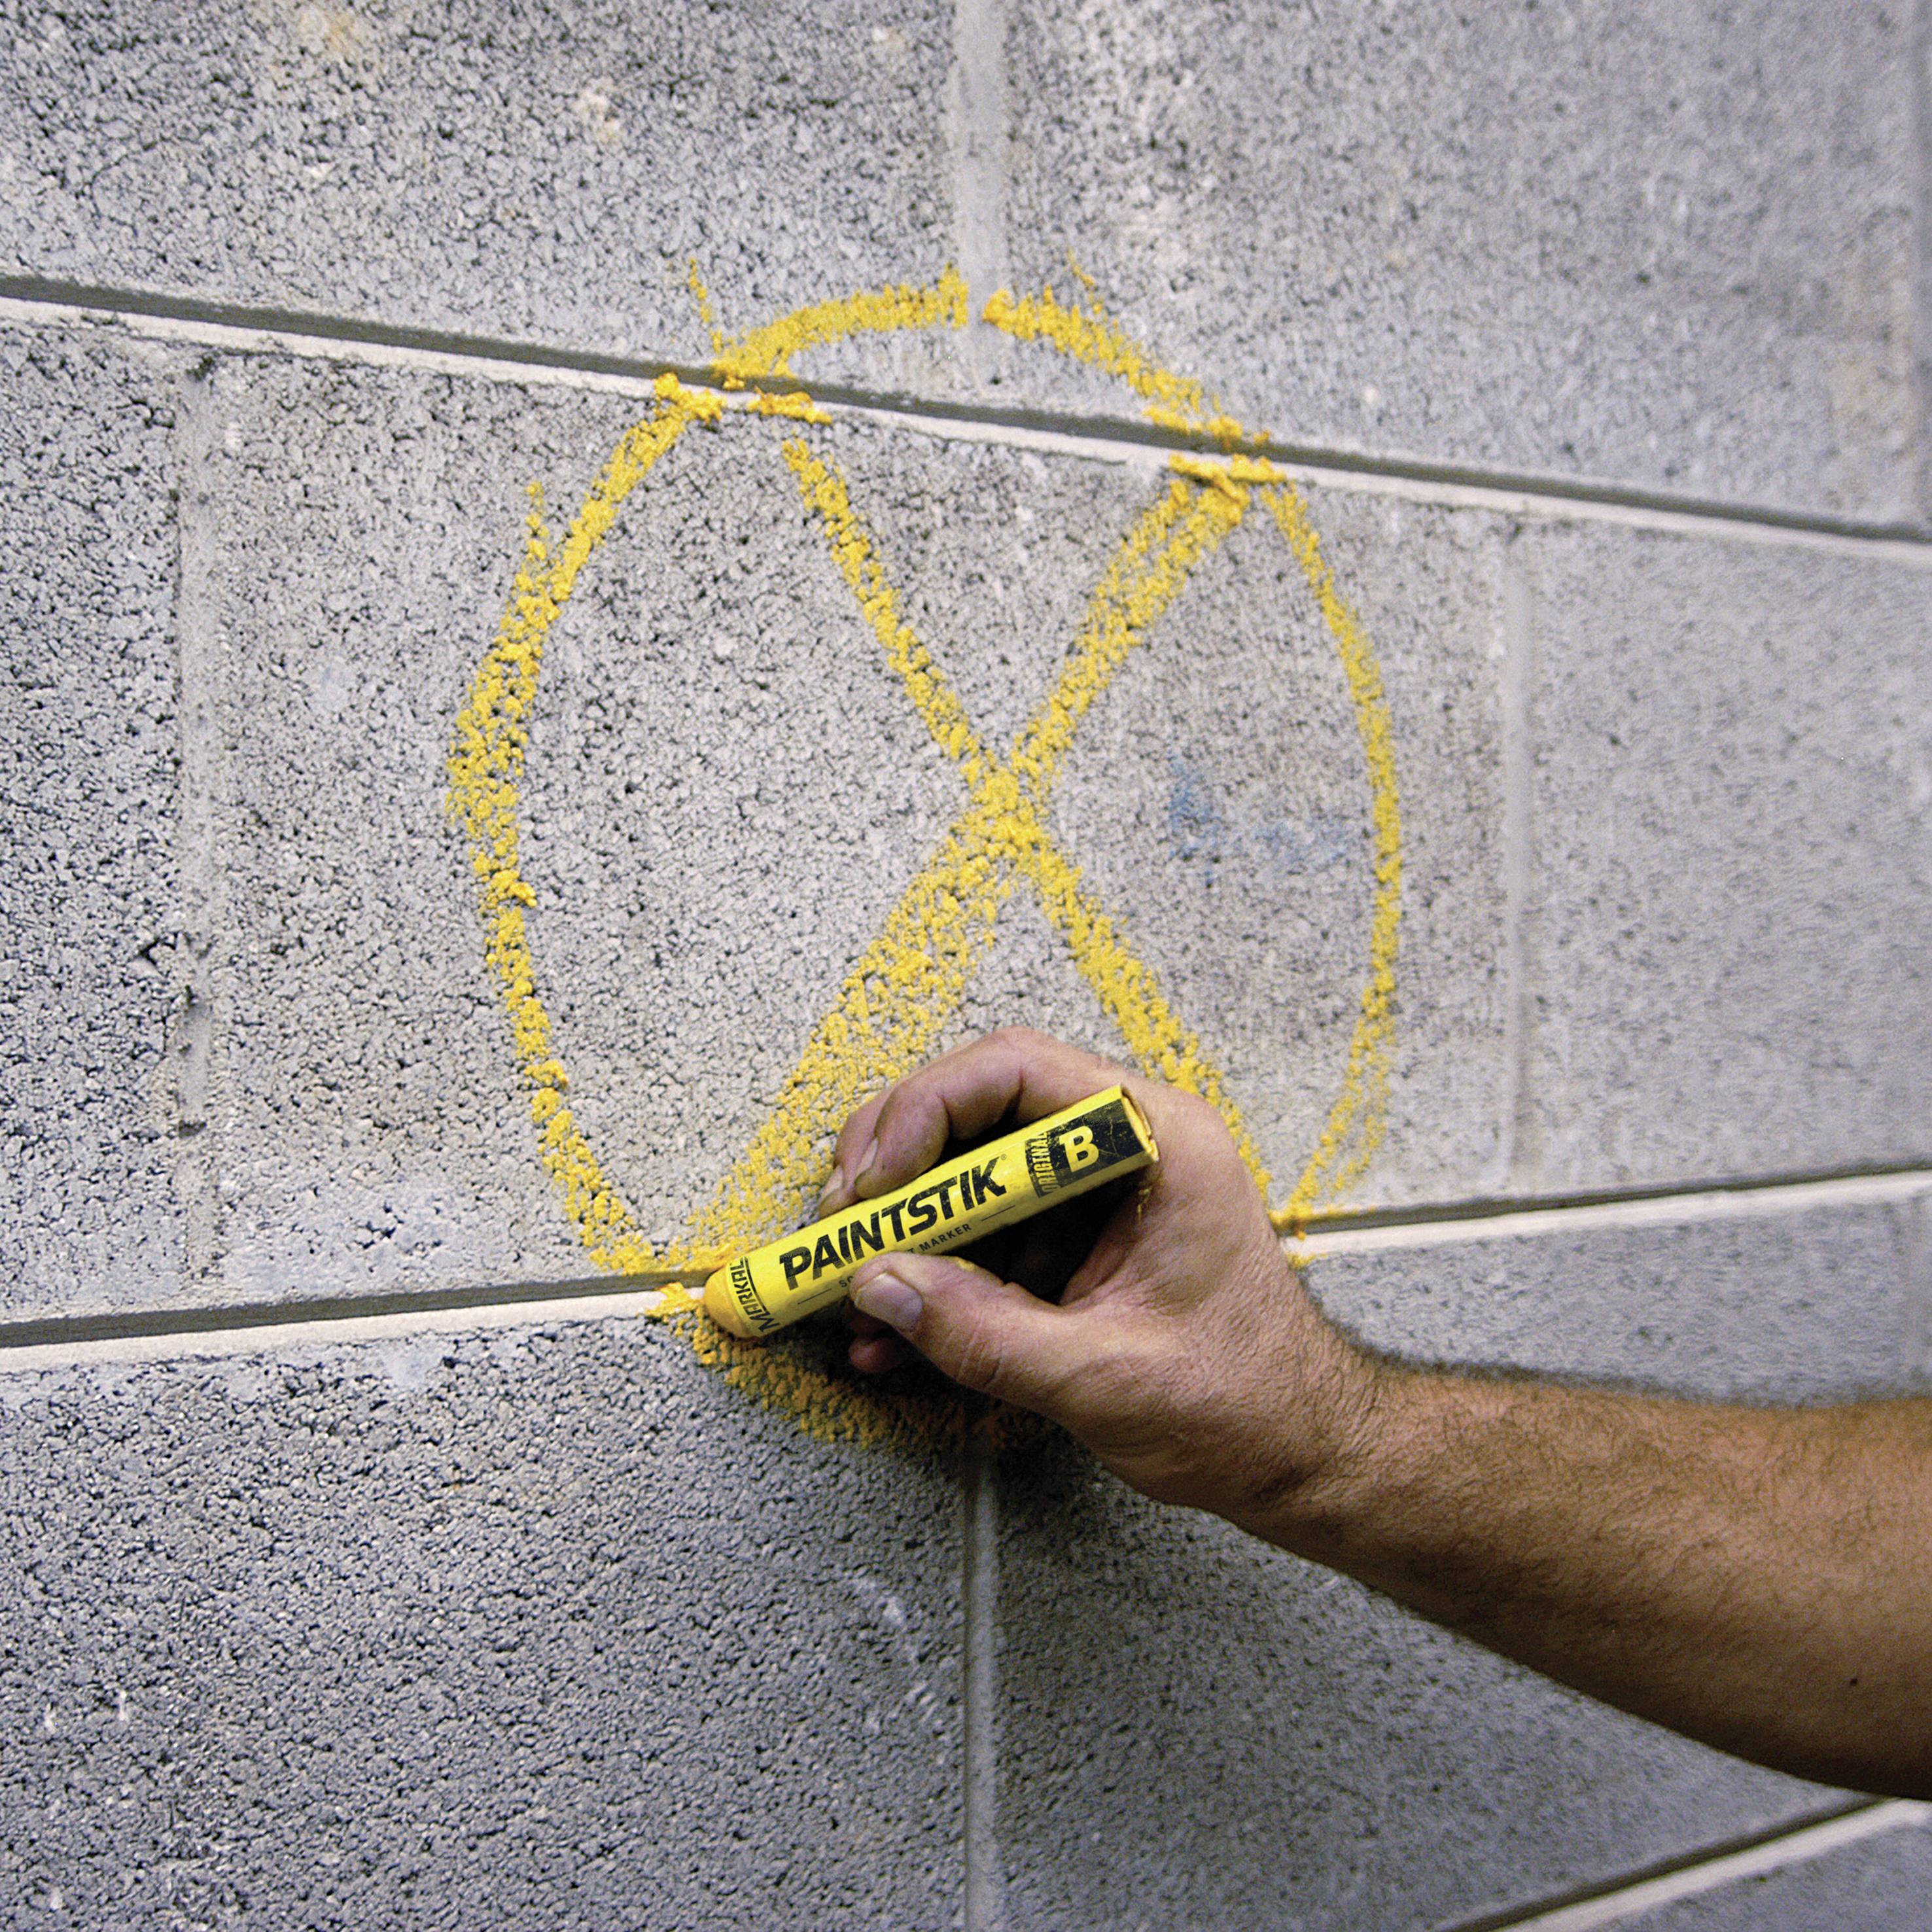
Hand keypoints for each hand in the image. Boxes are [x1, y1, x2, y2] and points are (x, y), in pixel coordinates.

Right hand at [821, 1028, 1379, 1525]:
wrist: (1302, 1455)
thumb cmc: (1244, 1406)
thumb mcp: (1105, 1378)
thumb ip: (986, 1333)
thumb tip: (879, 1287)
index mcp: (1157, 1141)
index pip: (1018, 1070)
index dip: (926, 1112)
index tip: (875, 1184)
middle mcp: (1125, 1145)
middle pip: (981, 1105)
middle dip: (898, 1165)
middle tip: (844, 1226)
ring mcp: (1098, 1191)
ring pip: (972, 1170)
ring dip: (907, 1229)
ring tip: (852, 1288)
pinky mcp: (1079, 1239)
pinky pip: (987, 1233)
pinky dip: (936, 1277)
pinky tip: (892, 1334)